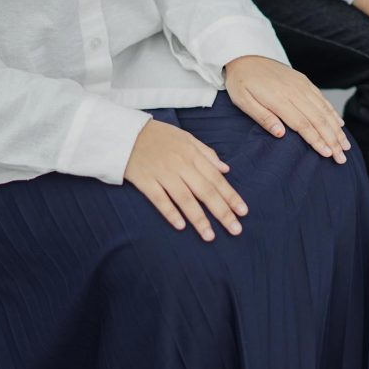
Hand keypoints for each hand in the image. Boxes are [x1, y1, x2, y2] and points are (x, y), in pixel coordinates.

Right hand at [124, 119, 247, 241]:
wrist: (125, 132)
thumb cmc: (159, 135)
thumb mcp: (186, 138)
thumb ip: (207, 154)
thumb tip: (226, 169)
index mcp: (192, 154)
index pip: (216, 179)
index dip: (230, 196)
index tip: (243, 212)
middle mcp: (180, 165)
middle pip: (205, 191)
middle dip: (222, 212)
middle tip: (235, 229)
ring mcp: (162, 173)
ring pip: (185, 199)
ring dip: (199, 219)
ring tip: (210, 236)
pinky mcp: (145, 180)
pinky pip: (159, 199)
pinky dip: (170, 212)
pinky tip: (180, 226)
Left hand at [225, 55, 350, 163]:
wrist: (245, 54)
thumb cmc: (241, 81)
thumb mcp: (243, 101)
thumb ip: (262, 117)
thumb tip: (281, 134)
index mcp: (279, 98)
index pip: (303, 124)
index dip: (317, 140)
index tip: (328, 154)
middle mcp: (294, 91)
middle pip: (318, 119)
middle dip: (332, 140)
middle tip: (342, 158)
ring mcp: (301, 85)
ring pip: (324, 110)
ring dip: (336, 129)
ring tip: (346, 146)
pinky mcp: (304, 81)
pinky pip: (322, 99)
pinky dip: (332, 112)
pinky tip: (340, 124)